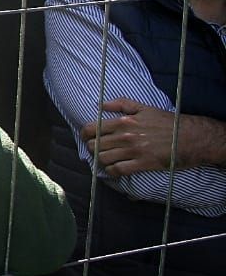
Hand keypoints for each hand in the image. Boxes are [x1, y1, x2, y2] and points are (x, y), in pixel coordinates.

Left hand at [80, 100, 225, 174]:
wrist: (191, 137)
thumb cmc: (168, 122)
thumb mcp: (144, 108)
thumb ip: (121, 104)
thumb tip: (101, 105)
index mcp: (124, 121)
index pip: (92, 128)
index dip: (85, 135)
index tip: (87, 138)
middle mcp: (125, 136)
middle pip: (95, 145)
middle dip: (92, 148)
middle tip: (96, 150)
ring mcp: (133, 151)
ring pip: (103, 158)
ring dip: (101, 160)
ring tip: (105, 159)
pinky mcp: (143, 164)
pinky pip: (118, 170)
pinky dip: (112, 171)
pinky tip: (113, 170)